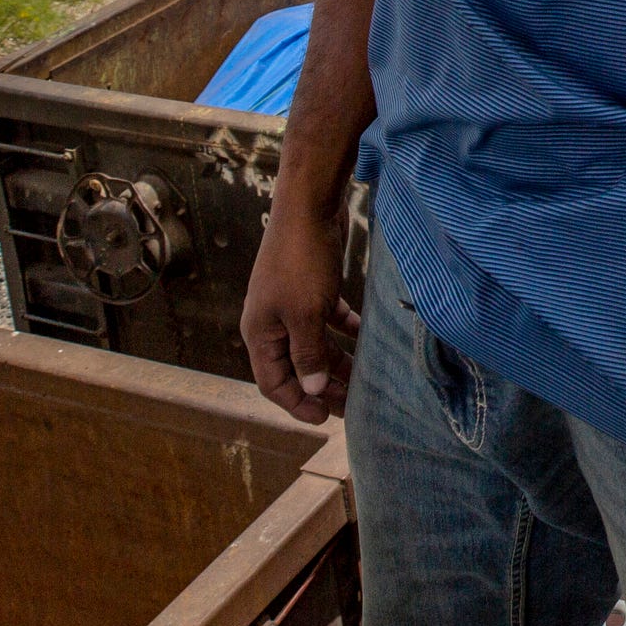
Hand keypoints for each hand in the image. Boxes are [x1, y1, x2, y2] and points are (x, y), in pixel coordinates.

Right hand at [240, 199, 354, 425]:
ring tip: (362, 381)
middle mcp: (272, 322)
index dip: (298, 404)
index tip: (326, 418)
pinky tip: (365, 338)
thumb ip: (309, 355)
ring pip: (314, 345)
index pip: (273, 383)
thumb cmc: (301, 261)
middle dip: (322, 388)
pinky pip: (327, 320)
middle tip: (351, 406)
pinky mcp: (311, 288)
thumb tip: (314, 391)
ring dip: (336, 363)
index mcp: (260, 333)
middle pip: (296, 367)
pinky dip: (344, 331)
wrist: (308, 206)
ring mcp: (291, 304)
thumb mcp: (306, 314)